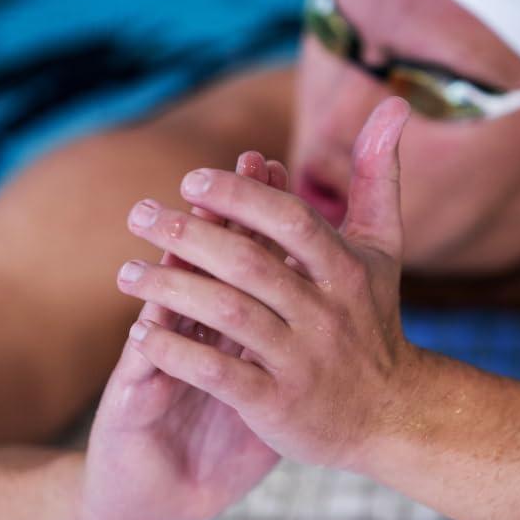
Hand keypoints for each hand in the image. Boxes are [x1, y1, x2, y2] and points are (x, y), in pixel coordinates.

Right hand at [80, 152, 289, 519]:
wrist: (160, 493)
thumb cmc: (220, 441)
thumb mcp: (269, 393)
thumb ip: (298, 345)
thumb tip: (342, 302)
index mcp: (227, 322)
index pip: (244, 251)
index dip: (258, 211)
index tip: (275, 165)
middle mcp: (192, 330)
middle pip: (204, 261)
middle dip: (219, 219)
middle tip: (224, 174)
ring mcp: (160, 359)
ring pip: (167, 303)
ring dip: (171, 268)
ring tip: (178, 227)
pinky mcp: (133, 401)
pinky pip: (144, 371)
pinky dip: (151, 347)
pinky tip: (146, 327)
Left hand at [116, 97, 422, 468]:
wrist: (392, 416)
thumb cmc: (374, 319)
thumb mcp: (383, 247)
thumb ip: (378, 175)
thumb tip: (393, 103)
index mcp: (345, 269)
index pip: (289, 221)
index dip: (240, 196)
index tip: (190, 181)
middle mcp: (326, 312)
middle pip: (249, 264)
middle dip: (188, 235)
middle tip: (137, 213)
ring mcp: (303, 360)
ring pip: (228, 315)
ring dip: (171, 290)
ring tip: (126, 273)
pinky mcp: (280, 405)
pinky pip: (220, 375)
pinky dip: (179, 354)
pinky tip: (143, 334)